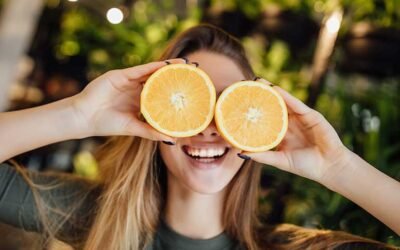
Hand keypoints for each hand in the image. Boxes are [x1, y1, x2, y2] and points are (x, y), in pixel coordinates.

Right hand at [71, 59, 185, 140]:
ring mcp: (129, 81)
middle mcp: (136, 89)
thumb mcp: (133, 128)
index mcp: (140, 101)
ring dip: (168, 67)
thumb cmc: (106, 124)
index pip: (161, 93)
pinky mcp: (121, 75)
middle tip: (194, 72)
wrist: (84, 118)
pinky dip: (153, 67)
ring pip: (152, 71)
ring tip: (185, 64)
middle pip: (160, 80)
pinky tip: (166, 65)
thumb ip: (150, 132)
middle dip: (175, 76)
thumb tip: (171, 140)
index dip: (175, 90)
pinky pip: (140, 70)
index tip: (192, 90)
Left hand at [241, 79, 350, 183]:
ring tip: (257, 81)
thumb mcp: (280, 160)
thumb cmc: (305, 166)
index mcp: (281, 133)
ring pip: (283, 101)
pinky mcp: (311, 115)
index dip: (253, 111)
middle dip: (260, 96)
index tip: (238, 104)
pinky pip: (296, 104)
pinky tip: (275, 89)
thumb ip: (263, 156)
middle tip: (244, 85)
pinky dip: (286, 96)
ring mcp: (300, 118)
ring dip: (271, 91)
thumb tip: (240, 152)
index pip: (264, 119)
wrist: (329, 167)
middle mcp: (289, 123)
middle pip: (272, 106)